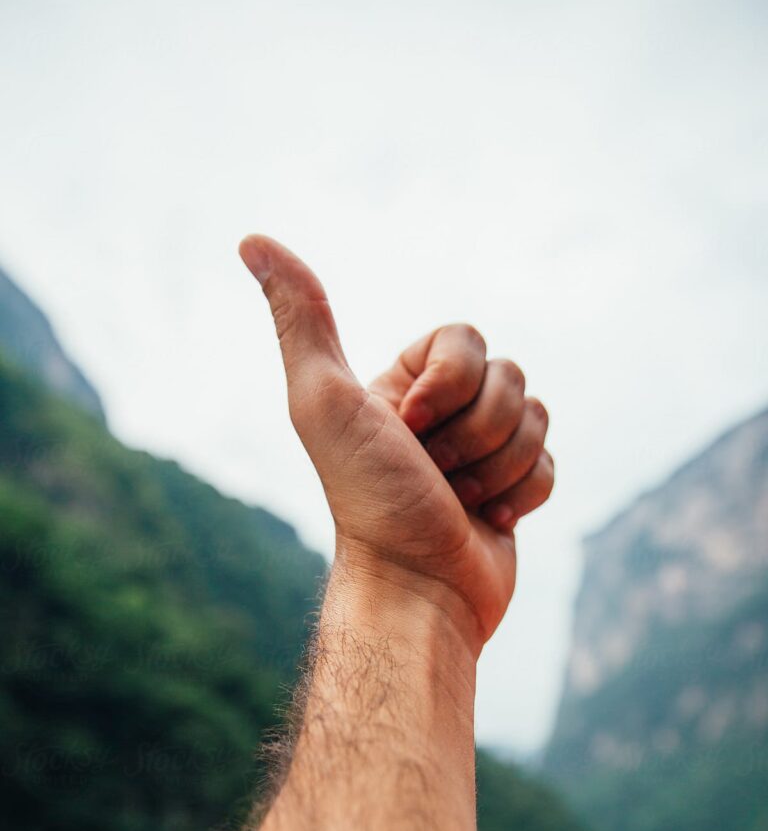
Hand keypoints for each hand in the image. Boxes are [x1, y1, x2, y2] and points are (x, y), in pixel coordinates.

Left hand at [239, 236, 552, 651]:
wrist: (419, 591)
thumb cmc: (370, 499)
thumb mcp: (325, 401)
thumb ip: (300, 319)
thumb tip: (252, 238)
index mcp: (401, 387)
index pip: (467, 338)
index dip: (451, 382)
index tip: (411, 426)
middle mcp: (441, 415)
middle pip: (509, 376)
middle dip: (475, 432)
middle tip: (431, 473)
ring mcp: (480, 454)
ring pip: (536, 418)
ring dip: (498, 467)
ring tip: (457, 501)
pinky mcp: (513, 491)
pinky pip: (551, 463)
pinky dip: (524, 495)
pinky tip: (488, 521)